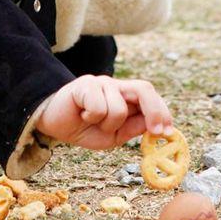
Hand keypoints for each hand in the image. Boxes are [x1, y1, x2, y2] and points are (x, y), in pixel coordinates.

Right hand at [34, 75, 173, 150]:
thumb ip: (132, 129)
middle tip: (156, 131)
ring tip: (92, 122)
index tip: (168, 132)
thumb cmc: (84, 128)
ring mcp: (101, 83)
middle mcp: (116, 87)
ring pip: (119, 108)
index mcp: (126, 98)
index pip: (150, 96)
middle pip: (144, 89)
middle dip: (155, 111)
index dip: (162, 112)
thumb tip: (156, 128)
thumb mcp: (113, 136)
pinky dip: (91, 118)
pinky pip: (98, 107)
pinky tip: (81, 115)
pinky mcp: (85, 84)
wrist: (53, 123)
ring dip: (107, 124)